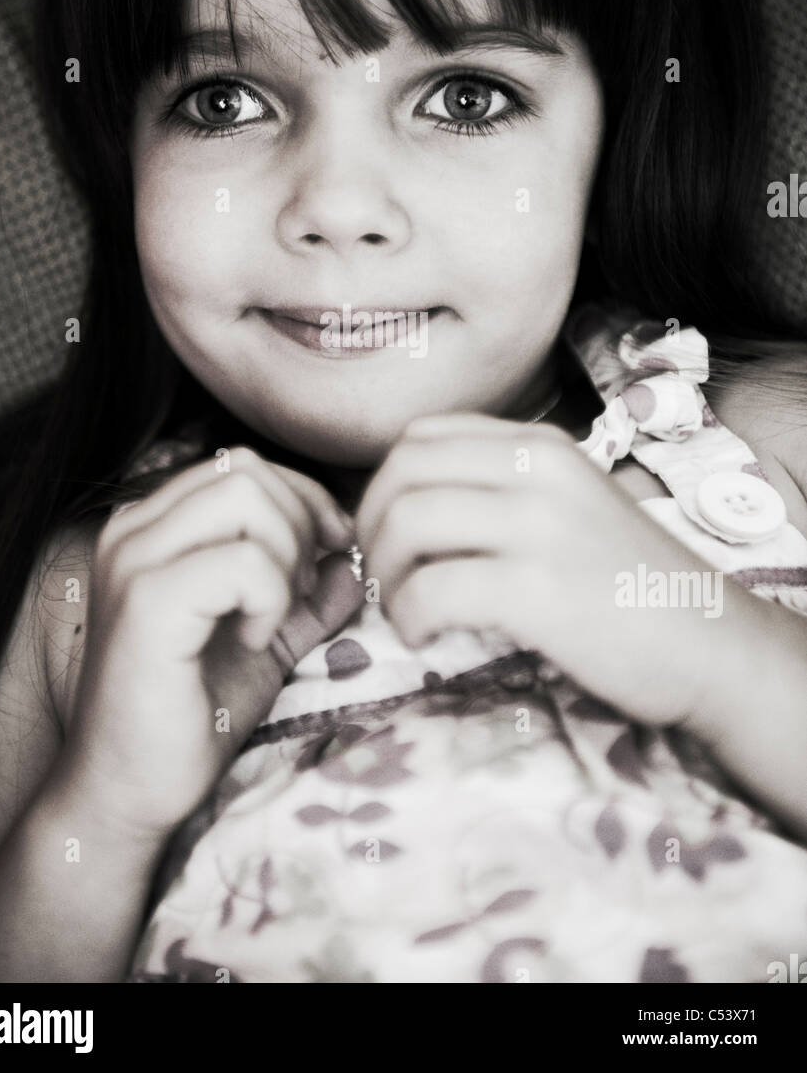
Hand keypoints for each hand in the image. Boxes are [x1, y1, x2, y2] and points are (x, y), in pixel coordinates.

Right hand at [52, 448, 362, 841]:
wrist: (132, 793)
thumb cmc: (192, 716)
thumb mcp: (268, 638)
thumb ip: (309, 594)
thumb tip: (354, 557)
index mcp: (152, 526)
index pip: (241, 465)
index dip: (301, 500)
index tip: (327, 554)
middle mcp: (131, 530)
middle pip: (246, 470)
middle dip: (298, 523)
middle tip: (300, 592)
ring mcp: (133, 561)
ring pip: (245, 497)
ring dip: (285, 557)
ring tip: (274, 615)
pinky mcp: (146, 604)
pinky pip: (243, 561)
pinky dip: (271, 598)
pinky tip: (255, 641)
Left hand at [355, 412, 746, 728]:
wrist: (713, 646)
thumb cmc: (631, 585)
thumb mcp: (572, 504)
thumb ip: (505, 487)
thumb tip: (406, 503)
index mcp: (543, 445)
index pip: (422, 436)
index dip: (382, 486)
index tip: (388, 536)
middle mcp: (540, 470)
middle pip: (402, 473)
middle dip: (370, 529)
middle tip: (384, 578)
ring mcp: (540, 526)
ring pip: (407, 524)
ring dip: (385, 577)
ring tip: (405, 612)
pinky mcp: (539, 589)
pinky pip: (431, 589)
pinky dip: (409, 617)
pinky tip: (427, 636)